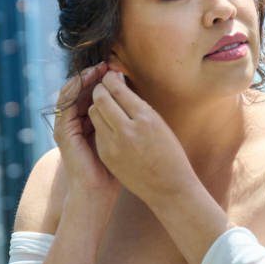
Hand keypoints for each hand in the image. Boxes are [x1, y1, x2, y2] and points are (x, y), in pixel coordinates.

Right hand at [53, 63, 119, 207]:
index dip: (104, 81)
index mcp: (90, 123)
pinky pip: (65, 103)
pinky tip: (86, 80)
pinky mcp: (62, 131)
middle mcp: (77, 123)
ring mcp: (67, 126)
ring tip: (98, 68)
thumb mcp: (123, 137)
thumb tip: (136, 96)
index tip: (119, 70)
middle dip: (94, 76)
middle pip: (82, 91)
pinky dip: (74, 90)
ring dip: (84, 79)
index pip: (94, 95)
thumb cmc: (117, 169)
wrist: (99, 191)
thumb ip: (124, 119)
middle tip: (107, 64)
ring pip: (72, 93)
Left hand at [87, 71, 195, 206]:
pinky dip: (100, 124)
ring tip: (104, 105)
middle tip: (103, 86)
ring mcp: (114, 144)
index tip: (111, 75)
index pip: (118, 89)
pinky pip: (97, 131)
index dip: (111, 79)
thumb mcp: (160, 124)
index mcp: (145, 118)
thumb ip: (139, 107)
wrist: (169, 188)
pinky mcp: (107, 155)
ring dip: (97, 105)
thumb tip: (121, 88)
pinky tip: (108, 124)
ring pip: (94, 113)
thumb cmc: (170, 154)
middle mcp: (128, 130)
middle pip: (101, 99)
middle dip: (100, 89)